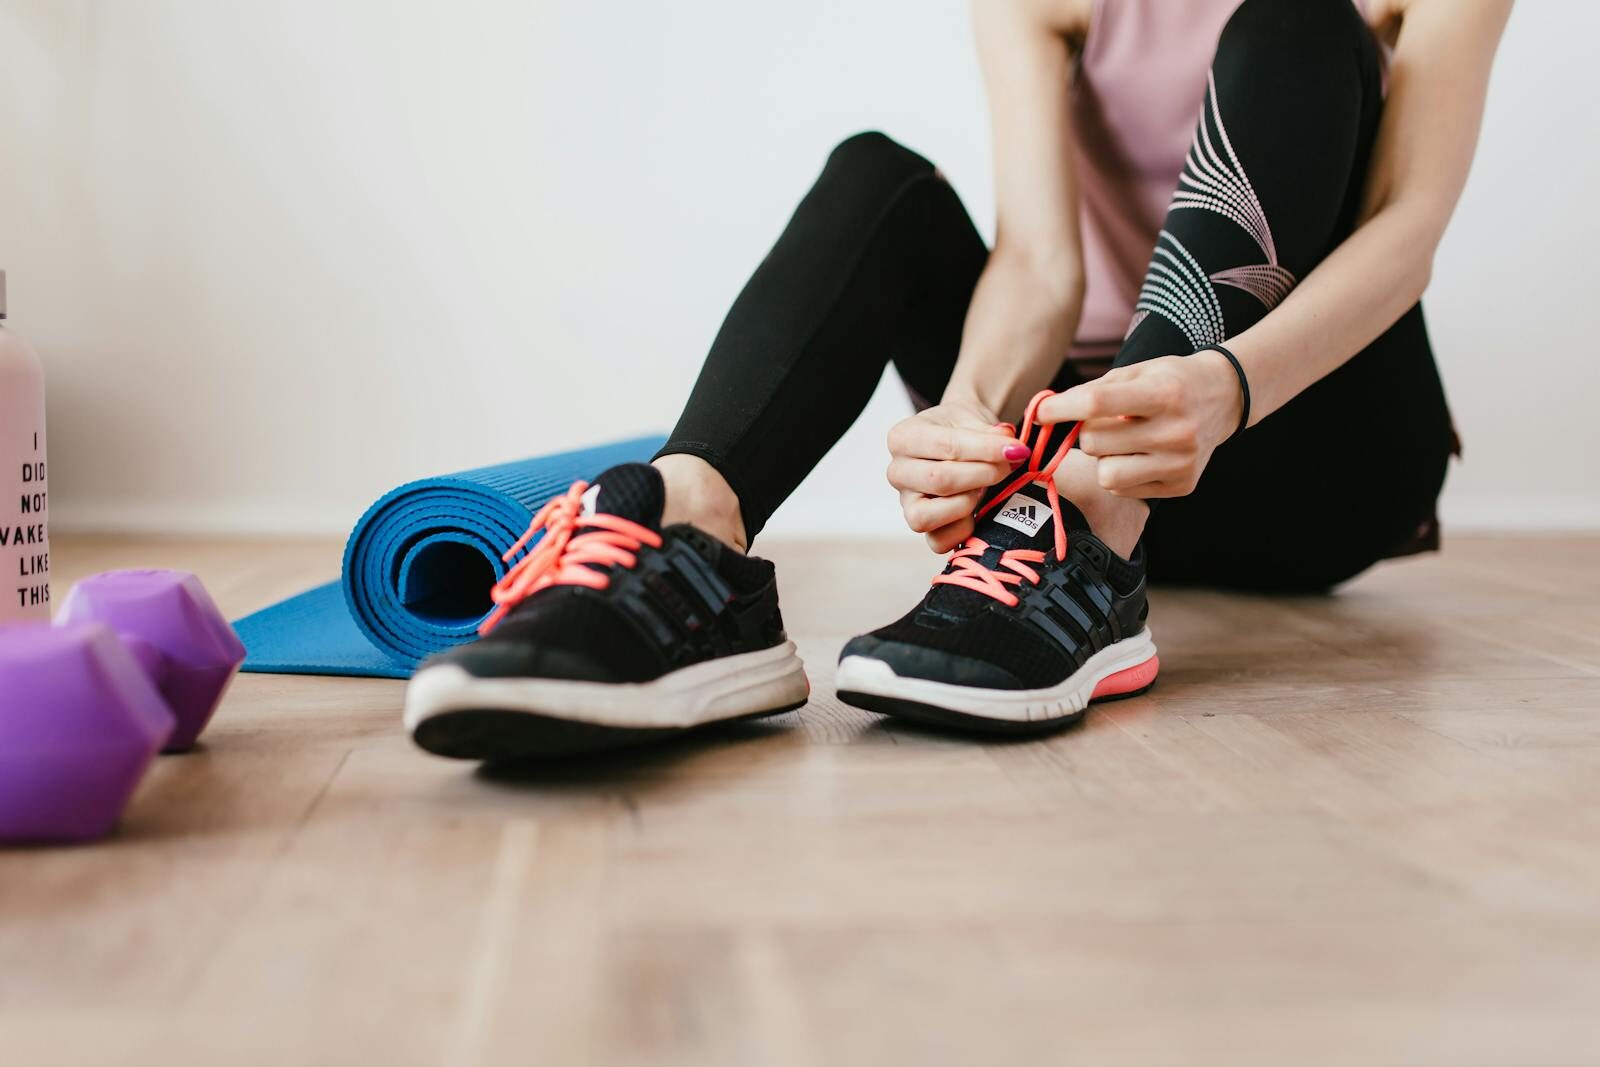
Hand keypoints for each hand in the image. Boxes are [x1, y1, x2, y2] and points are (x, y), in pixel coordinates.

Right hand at [886, 398, 1026, 552]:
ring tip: (985, 487)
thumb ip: (990, 432)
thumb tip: (1010, 446)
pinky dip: (963, 529)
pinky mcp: (922, 525)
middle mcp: (898, 472)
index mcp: (902, 438)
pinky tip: (978, 508)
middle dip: (983, 474)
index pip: (946, 446)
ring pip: (927, 517)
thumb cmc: (962, 427)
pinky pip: (937, 541)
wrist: (958, 436)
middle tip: (1008, 466)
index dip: (986, 450)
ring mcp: (907, 502)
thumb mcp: (974, 417)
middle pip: (938, 481)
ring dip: (967, 503)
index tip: (1016, 449)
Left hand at [1036, 352, 1242, 497]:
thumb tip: (1046, 415)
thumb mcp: (1137, 372)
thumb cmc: (1169, 381)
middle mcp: (1176, 431)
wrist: (1223, 397)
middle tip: (1106, 423)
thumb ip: (1092, 391)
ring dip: (1103, 459)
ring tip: (1123, 442)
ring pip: (1106, 474)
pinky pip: (1122, 490)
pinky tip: (1140, 455)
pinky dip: (1120, 473)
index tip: (1041, 413)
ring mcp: (1181, 463)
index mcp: (1164, 393)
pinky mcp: (1182, 486)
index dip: (1061, 409)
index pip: (1097, 403)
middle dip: (1088, 433)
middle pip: (1094, 443)